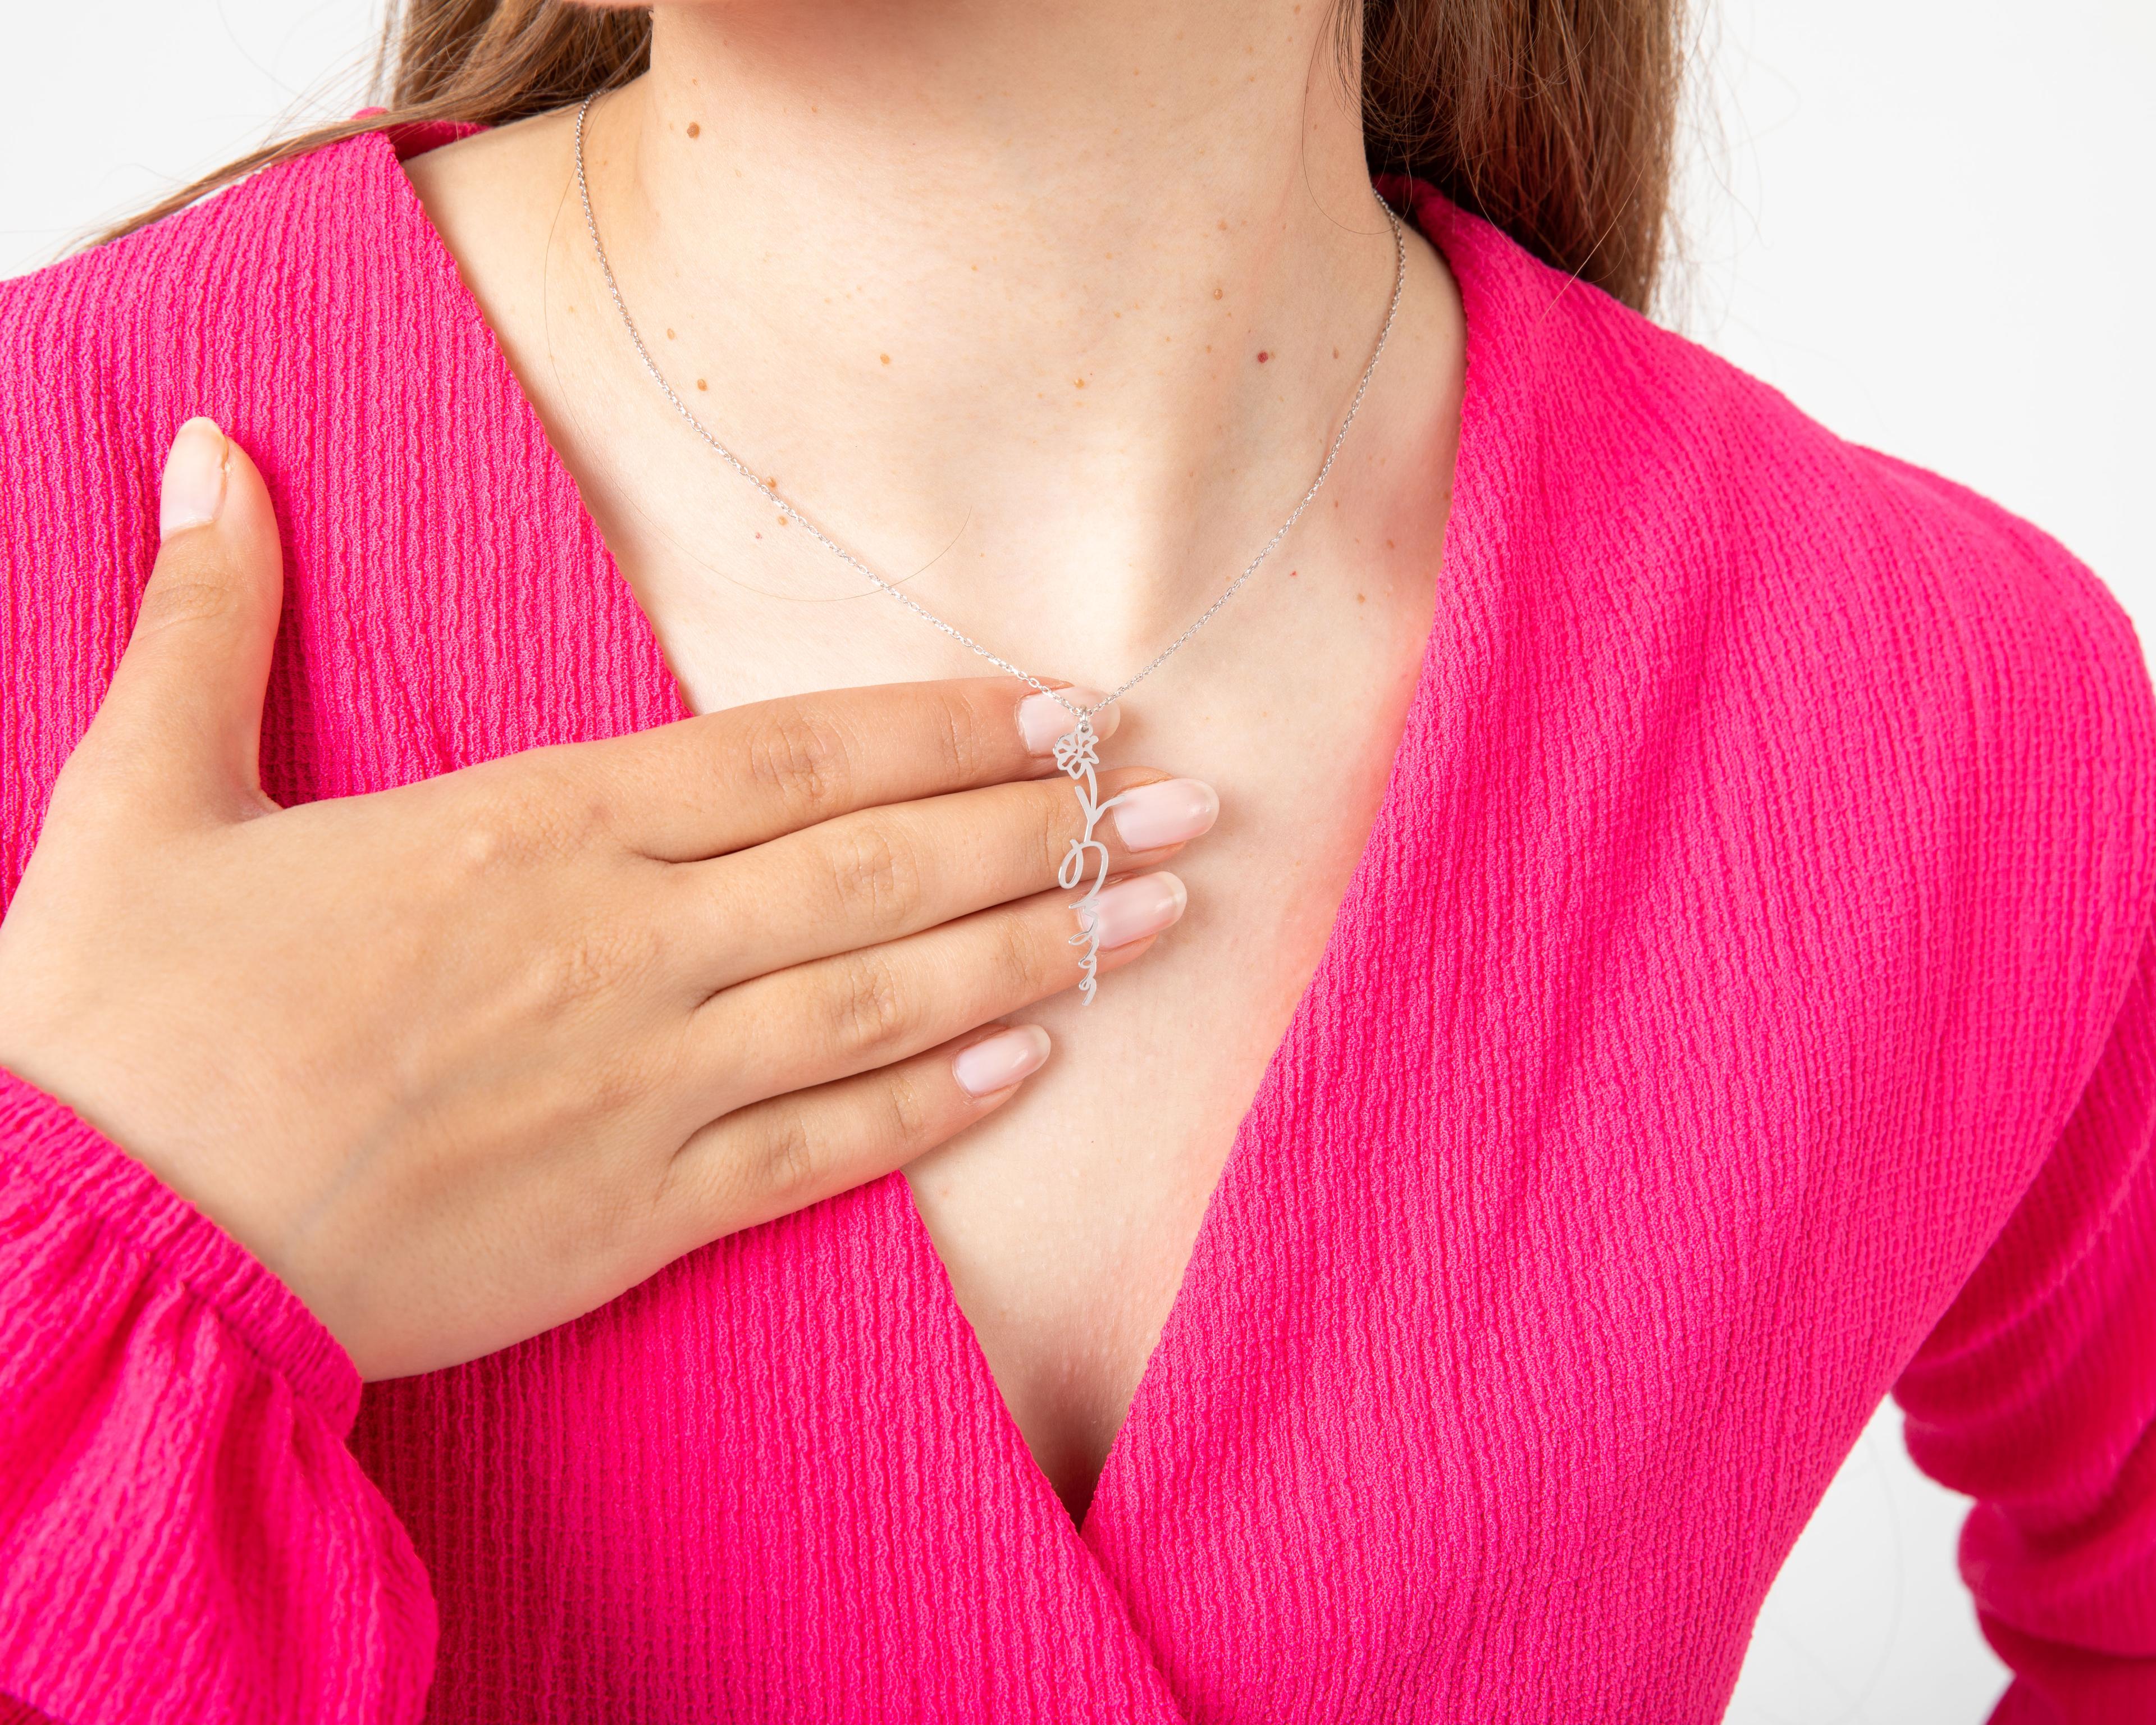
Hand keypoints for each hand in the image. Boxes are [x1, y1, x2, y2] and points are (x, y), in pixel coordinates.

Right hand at [0, 417, 1217, 1378]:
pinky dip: (934, 1109)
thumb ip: (213, 621)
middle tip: (1185, 810)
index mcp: (534, 833)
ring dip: (1035, 954)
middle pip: (879, 874)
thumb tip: (208, 455)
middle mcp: (624, 950)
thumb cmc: (119, 1027)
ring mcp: (644, 1088)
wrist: (96, 1244)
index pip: (791, 760)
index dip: (942, 734)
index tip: (1061, 713)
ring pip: (883, 1005)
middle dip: (1045, 834)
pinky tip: (1036, 1068)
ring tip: (1153, 919)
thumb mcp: (143, 796)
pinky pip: (821, 1152)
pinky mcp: (634, 1214)